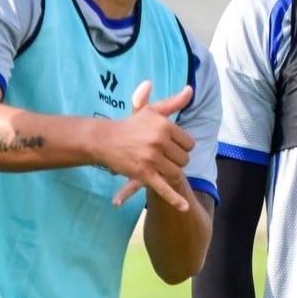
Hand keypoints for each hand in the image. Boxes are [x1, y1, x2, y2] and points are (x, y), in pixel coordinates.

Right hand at [107, 80, 195, 210]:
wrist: (105, 140)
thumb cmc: (132, 125)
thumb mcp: (152, 111)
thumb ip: (173, 102)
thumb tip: (191, 90)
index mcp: (164, 126)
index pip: (189, 143)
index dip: (181, 146)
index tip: (169, 145)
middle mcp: (159, 141)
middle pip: (185, 159)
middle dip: (176, 160)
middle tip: (160, 156)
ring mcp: (151, 159)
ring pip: (176, 173)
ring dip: (171, 173)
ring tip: (159, 166)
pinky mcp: (143, 174)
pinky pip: (163, 188)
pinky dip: (175, 199)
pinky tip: (184, 207)